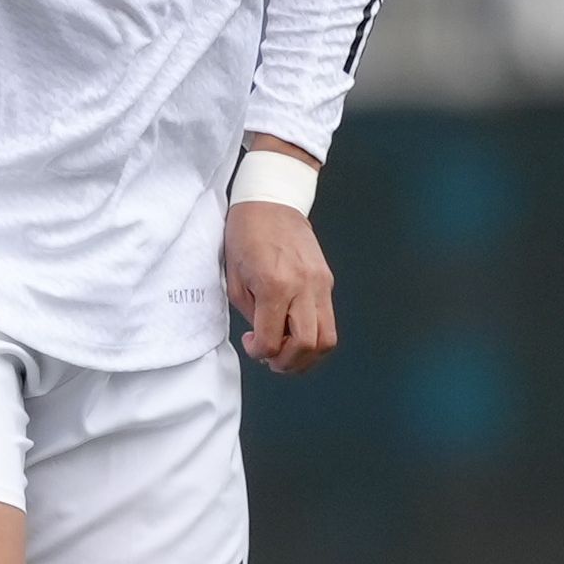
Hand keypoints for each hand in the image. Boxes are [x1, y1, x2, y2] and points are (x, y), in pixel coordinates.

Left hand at [224, 198, 337, 375]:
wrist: (271, 200)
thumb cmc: (246, 232)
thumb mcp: (234, 277)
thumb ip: (251, 313)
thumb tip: (265, 336)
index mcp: (275, 286)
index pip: (273, 342)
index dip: (260, 353)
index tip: (251, 345)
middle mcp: (304, 287)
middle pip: (308, 346)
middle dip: (288, 363)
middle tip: (272, 358)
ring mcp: (321, 284)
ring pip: (327, 338)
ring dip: (307, 355)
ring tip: (287, 350)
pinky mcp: (327, 280)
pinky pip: (328, 320)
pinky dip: (314, 335)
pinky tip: (296, 329)